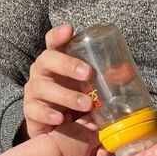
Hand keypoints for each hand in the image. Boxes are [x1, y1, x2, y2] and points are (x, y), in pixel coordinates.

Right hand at [23, 24, 95, 139]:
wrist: (55, 125)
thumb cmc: (73, 95)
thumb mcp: (88, 84)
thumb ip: (104, 77)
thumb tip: (126, 72)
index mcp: (55, 60)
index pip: (52, 41)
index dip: (58, 34)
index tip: (70, 30)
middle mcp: (41, 71)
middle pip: (47, 59)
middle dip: (67, 64)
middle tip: (88, 73)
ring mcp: (33, 90)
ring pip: (43, 87)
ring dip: (66, 95)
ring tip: (87, 104)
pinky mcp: (30, 111)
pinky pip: (34, 110)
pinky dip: (47, 114)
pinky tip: (61, 119)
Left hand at [48, 118, 110, 155]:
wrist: (52, 149)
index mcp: (92, 139)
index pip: (105, 139)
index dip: (104, 148)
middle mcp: (86, 129)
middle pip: (99, 123)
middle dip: (104, 126)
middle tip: (109, 124)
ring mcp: (76, 124)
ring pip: (88, 116)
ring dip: (93, 117)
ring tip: (96, 115)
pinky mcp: (67, 123)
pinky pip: (73, 116)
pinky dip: (74, 116)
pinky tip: (72, 114)